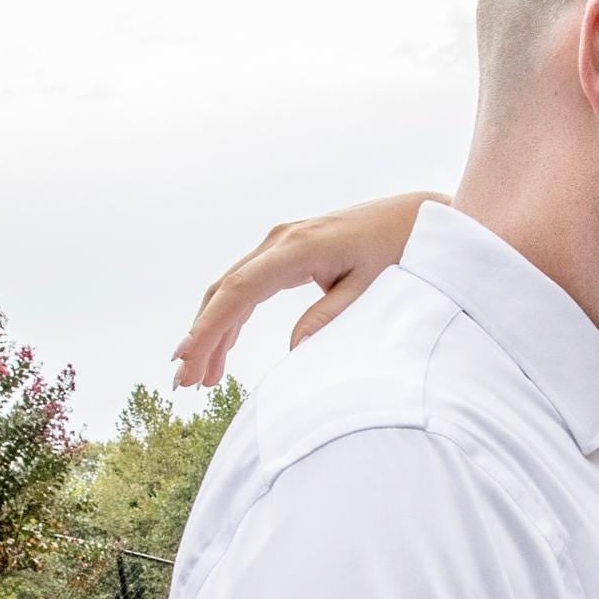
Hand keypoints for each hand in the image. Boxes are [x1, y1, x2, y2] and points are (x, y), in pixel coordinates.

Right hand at [173, 193, 442, 388]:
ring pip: (231, 289)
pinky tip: (223, 348)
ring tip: (199, 376)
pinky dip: (232, 317)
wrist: (416, 217)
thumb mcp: (372, 288)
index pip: (240, 290)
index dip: (210, 326)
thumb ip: (332, 316)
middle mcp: (280, 241)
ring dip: (212, 331)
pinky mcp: (287, 251)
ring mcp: (280, 243)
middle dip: (200, 337)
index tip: (188, 358)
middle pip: (225, 291)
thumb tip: (295, 350)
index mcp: (298, 249)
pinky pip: (248, 285)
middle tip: (183, 381)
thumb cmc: (400, 251)